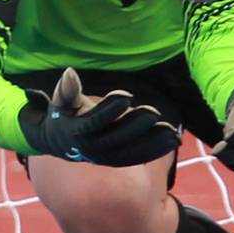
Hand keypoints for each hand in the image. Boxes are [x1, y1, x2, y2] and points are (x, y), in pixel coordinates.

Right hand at [18, 68, 180, 166]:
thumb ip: (67, 89)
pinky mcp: (117, 159)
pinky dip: (155, 150)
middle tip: (153, 113)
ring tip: (171, 133)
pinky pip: (137, 157)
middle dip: (136, 126)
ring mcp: (105, 157)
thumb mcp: (61, 101)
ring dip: (151, 143)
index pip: (95, 121)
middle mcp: (91, 148)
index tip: (126, 95)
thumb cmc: (64, 114)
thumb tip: (69, 73)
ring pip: (130, 152)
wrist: (60, 141)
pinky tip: (172, 141)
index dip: (110, 109)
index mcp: (76, 131)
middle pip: (116, 138)